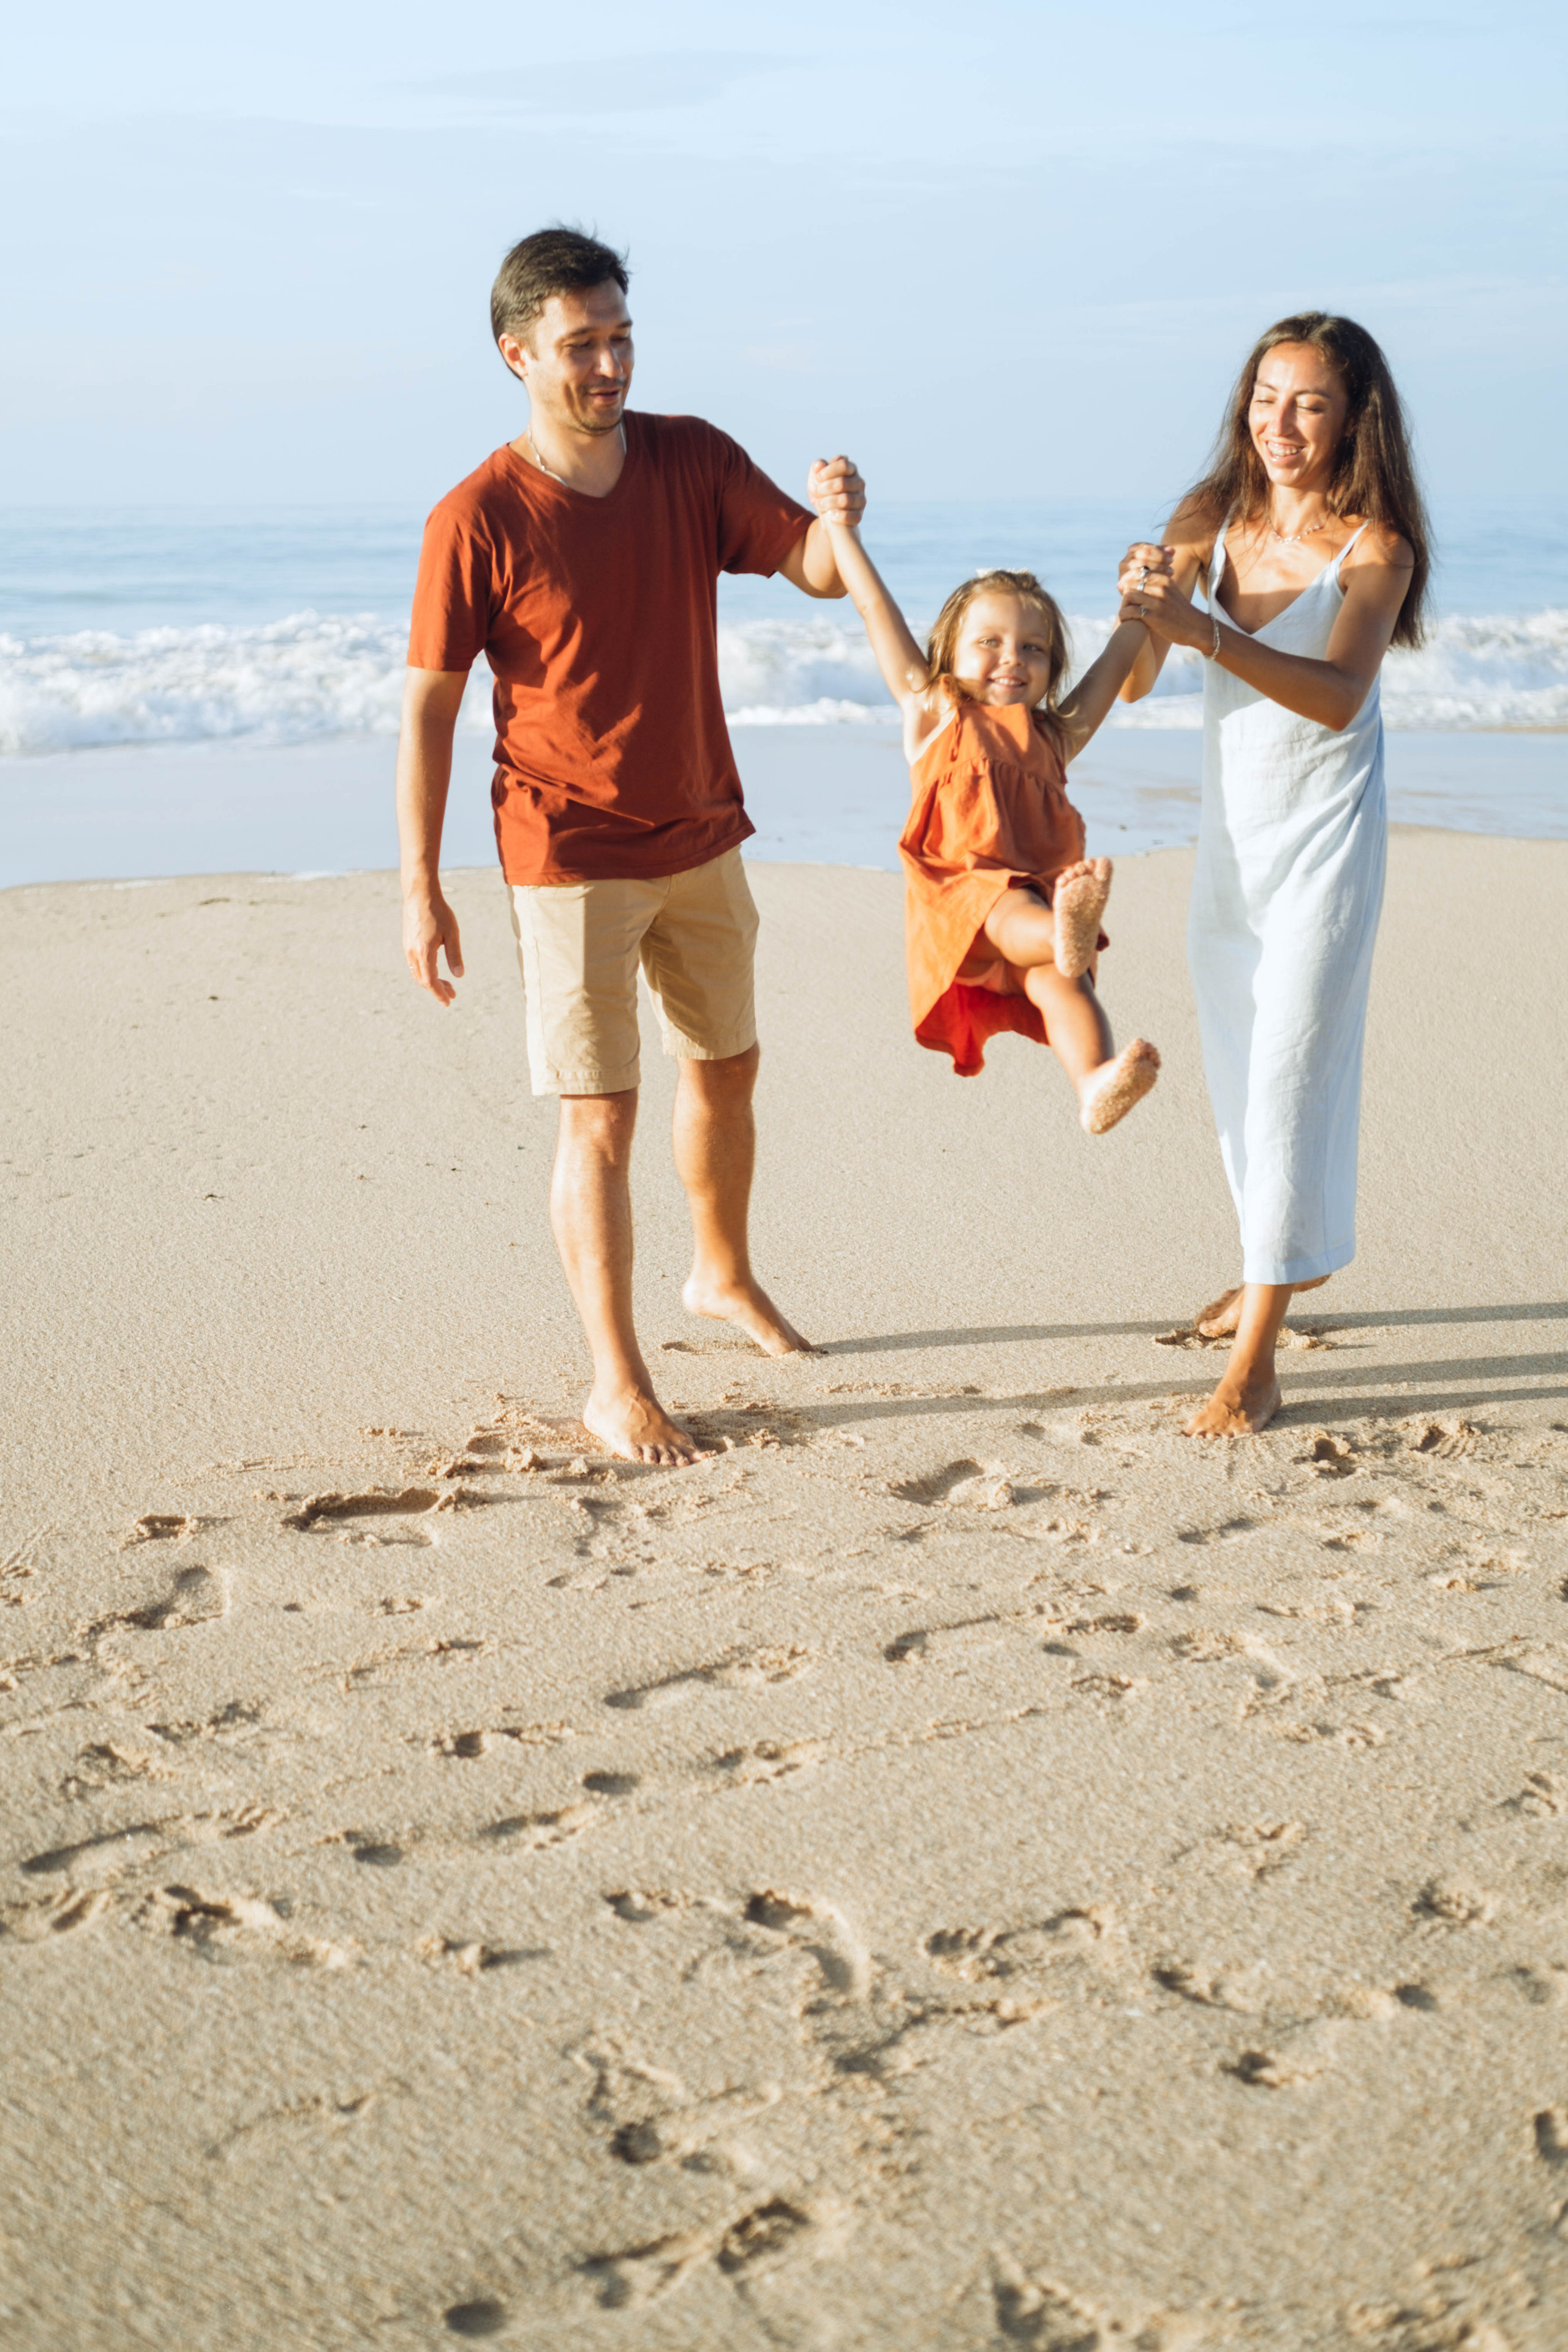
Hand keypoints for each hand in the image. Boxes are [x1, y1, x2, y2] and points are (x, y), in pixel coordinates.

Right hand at [403, 885, 463, 1004]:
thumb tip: (459, 976)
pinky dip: (424, 973)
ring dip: (431, 982)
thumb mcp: (452, 934)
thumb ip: (455, 956)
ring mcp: (407, 949)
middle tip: (453, 994)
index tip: (448, 1002)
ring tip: (447, 985)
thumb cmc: (438, 912)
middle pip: (423, 981)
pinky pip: (414, 965)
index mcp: (424, 952)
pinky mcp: (407, 944)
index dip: (439, 993)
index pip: (430, 981)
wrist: (419, 895)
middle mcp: (412, 953)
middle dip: (437, 990)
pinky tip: (435, 971)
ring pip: (417, 974)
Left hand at [808, 454, 864, 528]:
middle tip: (818, 492)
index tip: (818, 477)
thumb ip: (817, 468)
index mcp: (851, 470)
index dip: (828, 471)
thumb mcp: (816, 479)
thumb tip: (820, 464)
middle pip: (842, 483)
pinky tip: (829, 514)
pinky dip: (836, 515)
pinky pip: (848, 516)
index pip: (843, 465)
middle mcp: (859, 483)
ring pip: (845, 500)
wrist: (827, 516)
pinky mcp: (858, 516)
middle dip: (824, 488)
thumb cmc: (824, 493)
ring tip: (819, 504)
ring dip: (827, 502)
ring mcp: (861, 500)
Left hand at [1115, 545, 1205, 649]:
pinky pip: (1130, 611)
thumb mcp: (1171, 590)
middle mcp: (1161, 588)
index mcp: (1165, 579)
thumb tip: (1140, 574)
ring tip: (1124, 609)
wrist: (1194, 628)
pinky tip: (1124, 618)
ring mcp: (1157, 602)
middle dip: (1124, 590)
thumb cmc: (1179, 610)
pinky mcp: (1153, 617)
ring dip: (1123, 603)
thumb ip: (1158, 581)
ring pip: (1129, 595)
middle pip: (1132, 582)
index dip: (1128, 579)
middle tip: (1124, 601)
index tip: (1125, 588)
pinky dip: (1123, 615)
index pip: (1139, 571)